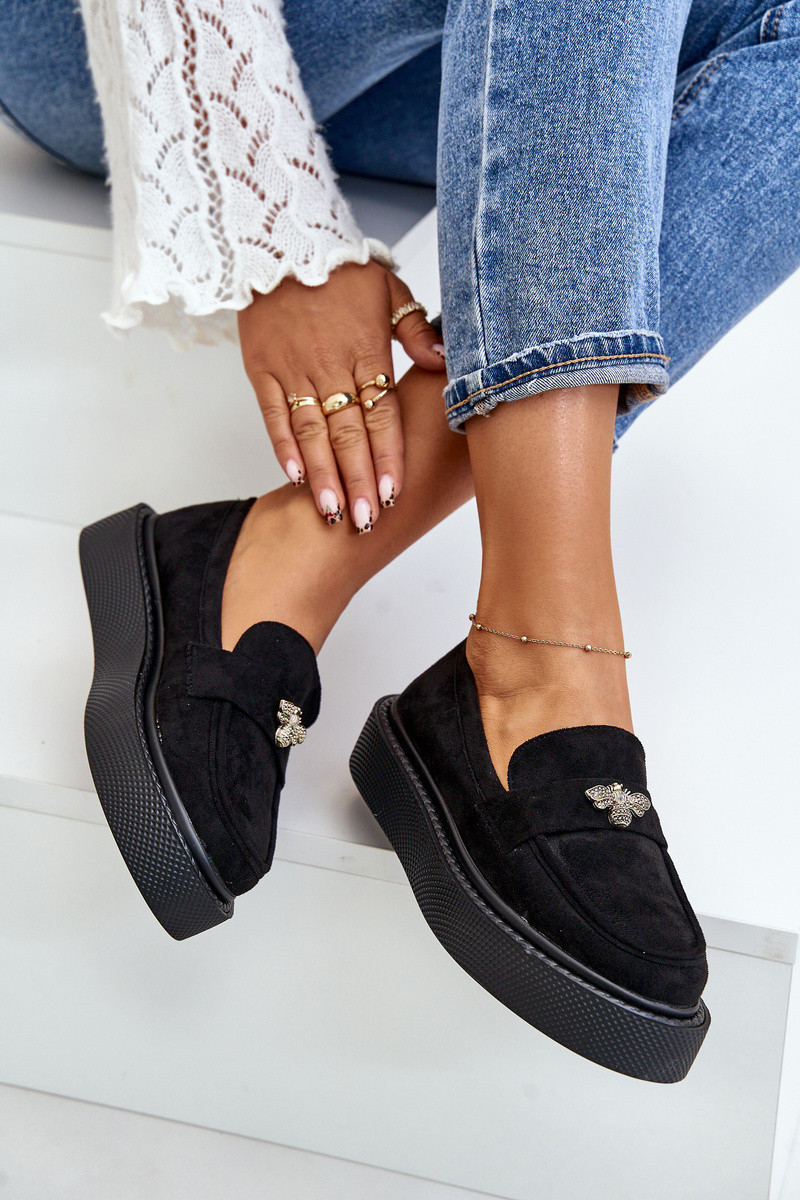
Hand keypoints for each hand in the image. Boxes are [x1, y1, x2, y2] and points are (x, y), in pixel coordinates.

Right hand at [238, 259, 444, 530]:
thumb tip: (444, 360)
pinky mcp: (262, 370)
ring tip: (333, 511)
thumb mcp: (389, 289)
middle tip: (366, 519)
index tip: (393, 492)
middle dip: (358, 480)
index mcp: (366, 352)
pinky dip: (283, 446)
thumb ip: (416, 330)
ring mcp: (293, 371)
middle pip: (347, 434)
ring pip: (311, 432)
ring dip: (323, 475)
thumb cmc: (338, 268)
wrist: (279, 240)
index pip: (381, 415)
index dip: (387, 456)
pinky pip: (273, 414)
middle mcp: (329, 367)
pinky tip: (295, 476)